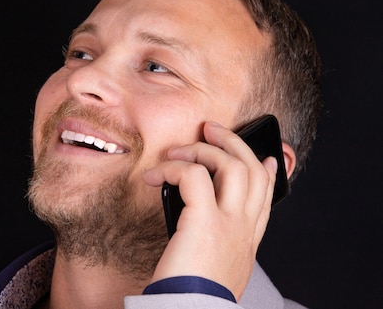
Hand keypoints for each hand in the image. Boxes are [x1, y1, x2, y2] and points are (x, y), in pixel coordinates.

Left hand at [143, 121, 277, 300]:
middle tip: (212, 129)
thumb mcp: (216, 270)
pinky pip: (193, 176)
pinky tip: (155, 175)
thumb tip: (197, 223)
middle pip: (253, 171)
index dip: (267, 174)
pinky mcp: (205, 220)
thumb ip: (217, 245)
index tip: (265, 159)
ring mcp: (229, 223)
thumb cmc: (193, 295)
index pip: (266, 198)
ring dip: (203, 149)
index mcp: (247, 241)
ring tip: (178, 149)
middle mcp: (244, 229)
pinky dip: (173, 168)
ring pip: (233, 165)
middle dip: (234, 143)